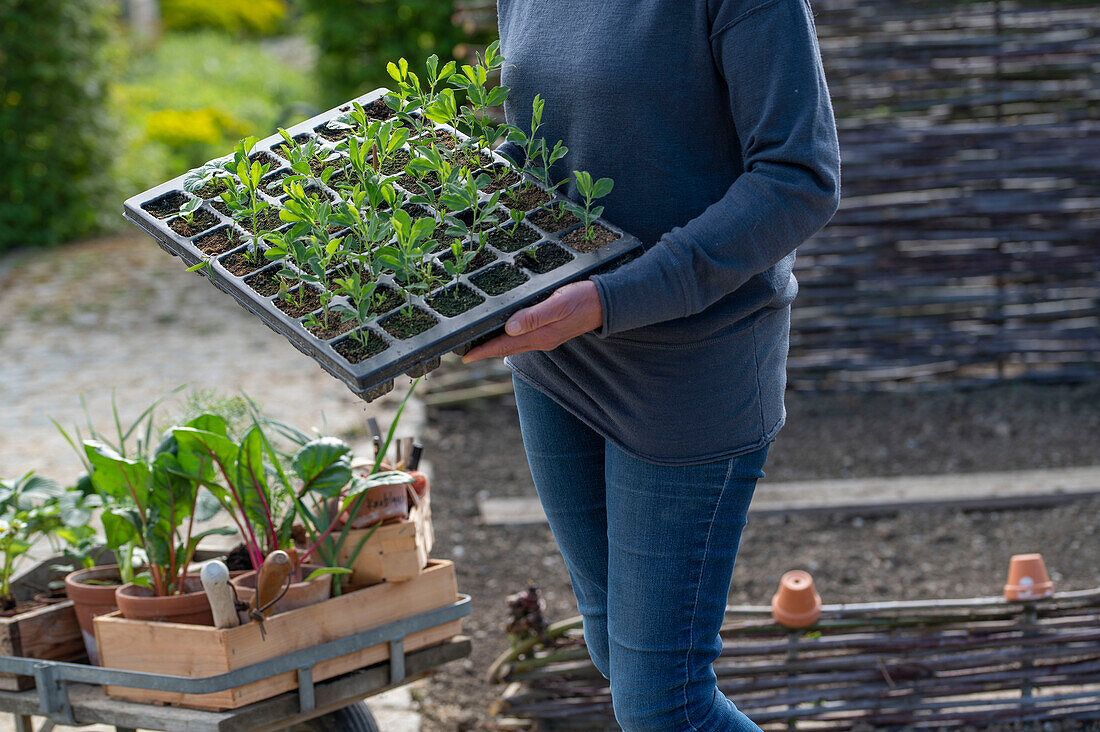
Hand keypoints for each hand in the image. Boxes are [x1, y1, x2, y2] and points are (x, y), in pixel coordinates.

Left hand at [462, 280, 602, 362]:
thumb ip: (534, 316)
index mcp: (540, 335)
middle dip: (486, 351)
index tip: (465, 357)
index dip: (484, 351)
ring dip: (497, 346)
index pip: (505, 345)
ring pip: (515, 345)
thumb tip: (509, 328)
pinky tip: (505, 333)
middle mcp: (541, 340)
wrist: (607, 303)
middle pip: (507, 348)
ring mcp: (546, 338)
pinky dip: (510, 339)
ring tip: (480, 344)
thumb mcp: (557, 304)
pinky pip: (525, 340)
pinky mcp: (551, 332)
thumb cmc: (583, 299)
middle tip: (466, 352)